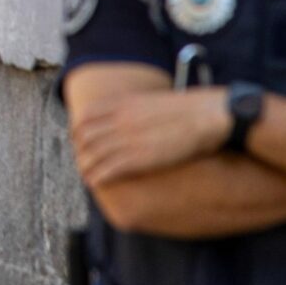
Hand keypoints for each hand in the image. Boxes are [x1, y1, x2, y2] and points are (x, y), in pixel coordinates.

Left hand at [72, 88, 233, 185]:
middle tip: (83, 162)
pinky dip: (97, 177)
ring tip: (87, 176)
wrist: (208, 115)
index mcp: (122, 103)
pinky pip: (107, 170)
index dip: (78, 131)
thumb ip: (135, 108)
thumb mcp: (153, 101)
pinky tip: (95, 183)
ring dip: (85, 167)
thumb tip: (130, 117)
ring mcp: (127, 138)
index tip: (81, 142)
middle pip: (84, 137)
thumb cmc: (188, 110)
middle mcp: (119, 119)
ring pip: (92, 155)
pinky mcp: (138, 158)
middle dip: (80, 151)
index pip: (85, 117)